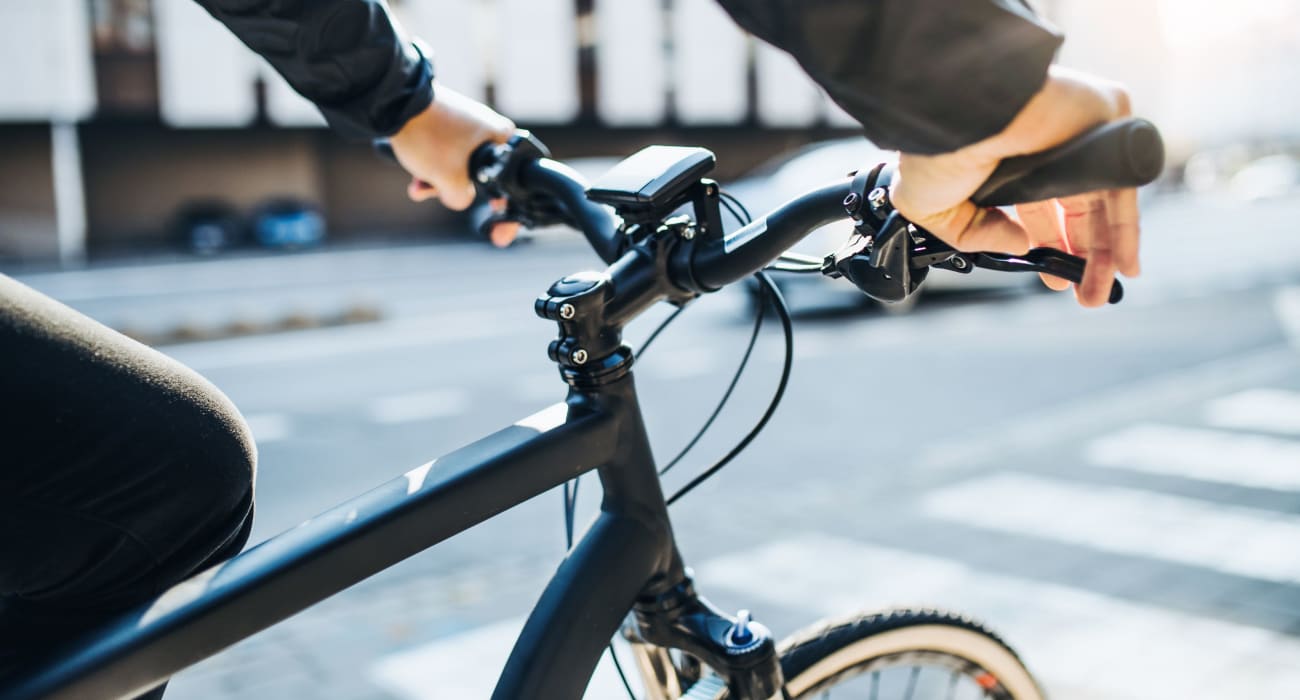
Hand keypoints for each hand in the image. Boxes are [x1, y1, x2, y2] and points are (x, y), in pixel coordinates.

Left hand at [389, 84, 520, 246]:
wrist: (394, 102)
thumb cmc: (430, 137)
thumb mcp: (450, 181)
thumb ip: (462, 200)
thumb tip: (458, 198)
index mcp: (503, 137)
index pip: (515, 182)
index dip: (507, 213)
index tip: (499, 232)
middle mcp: (489, 129)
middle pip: (481, 177)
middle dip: (455, 192)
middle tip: (439, 194)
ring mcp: (466, 125)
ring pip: (458, 168)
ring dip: (437, 182)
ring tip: (419, 186)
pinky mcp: (444, 124)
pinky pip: (444, 155)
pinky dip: (431, 168)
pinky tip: (414, 177)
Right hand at [890, 66, 1139, 306]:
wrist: (959, 109)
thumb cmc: (936, 148)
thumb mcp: (933, 208)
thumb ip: (972, 234)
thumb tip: (1019, 246)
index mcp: (1009, 165)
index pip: (1040, 209)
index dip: (1048, 244)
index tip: (1051, 277)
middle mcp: (1048, 151)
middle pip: (1077, 211)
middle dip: (1081, 257)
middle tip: (1083, 295)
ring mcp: (1079, 137)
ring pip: (1103, 203)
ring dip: (1106, 253)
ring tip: (1098, 294)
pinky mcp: (1104, 129)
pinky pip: (1122, 187)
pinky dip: (1127, 227)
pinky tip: (1125, 264)